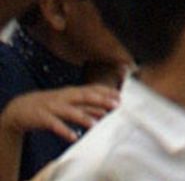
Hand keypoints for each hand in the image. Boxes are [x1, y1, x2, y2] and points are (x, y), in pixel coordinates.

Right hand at [0, 83, 120, 142]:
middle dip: (101, 100)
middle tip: (115, 106)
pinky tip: (73, 137)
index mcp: (71, 92)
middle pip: (84, 97)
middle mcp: (65, 97)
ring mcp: (54, 107)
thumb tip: (104, 111)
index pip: (91, 89)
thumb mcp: (68, 102)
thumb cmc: (50, 105)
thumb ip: (84, 106)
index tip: (120, 97)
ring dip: (84, 117)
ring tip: (96, 124)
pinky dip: (64, 131)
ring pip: (71, 111)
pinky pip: (55, 125)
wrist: (22, 108)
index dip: (106, 92)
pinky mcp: (44, 119)